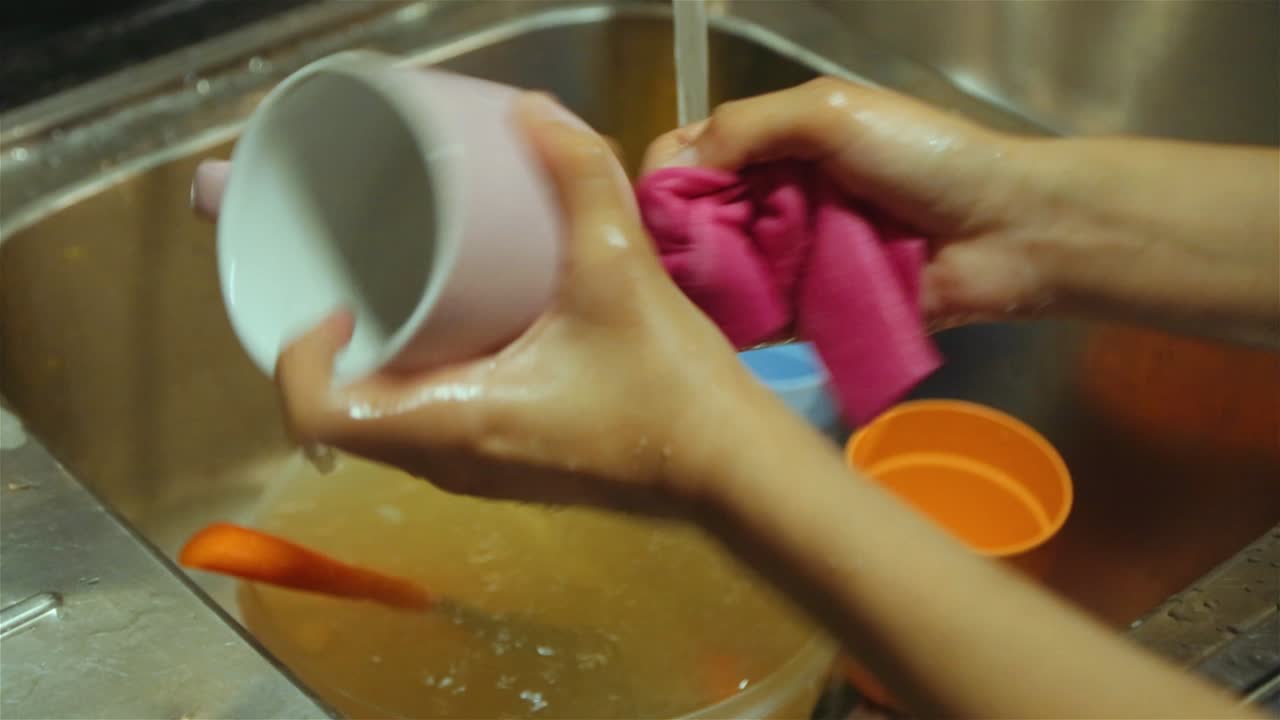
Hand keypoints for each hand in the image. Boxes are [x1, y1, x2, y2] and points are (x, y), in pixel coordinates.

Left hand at [192, 94, 765, 514]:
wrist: (728, 466)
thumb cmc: (668, 384)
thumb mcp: (620, 269)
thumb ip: (580, 178)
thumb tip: (533, 111)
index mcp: (453, 423)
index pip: (320, 412)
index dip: (302, 354)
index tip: (337, 300)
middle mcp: (450, 462)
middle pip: (348, 419)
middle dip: (338, 351)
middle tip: (365, 281)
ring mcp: (478, 476)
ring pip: (389, 429)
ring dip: (380, 370)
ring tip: (407, 300)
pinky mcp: (508, 471)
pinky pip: (430, 433)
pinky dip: (420, 388)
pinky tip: (462, 336)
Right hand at [641, 77, 1052, 327]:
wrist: (1007, 231)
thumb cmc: (922, 159)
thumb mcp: (830, 113)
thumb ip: (748, 127)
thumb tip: (672, 170)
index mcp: (776, 142)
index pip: (690, 153)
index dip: (666, 177)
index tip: (659, 209)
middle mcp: (774, 197)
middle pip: (694, 216)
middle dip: (677, 236)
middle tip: (671, 263)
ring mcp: (789, 256)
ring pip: (716, 269)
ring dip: (701, 281)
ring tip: (685, 299)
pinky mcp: (806, 311)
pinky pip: (753, 316)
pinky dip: (731, 320)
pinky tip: (708, 328)